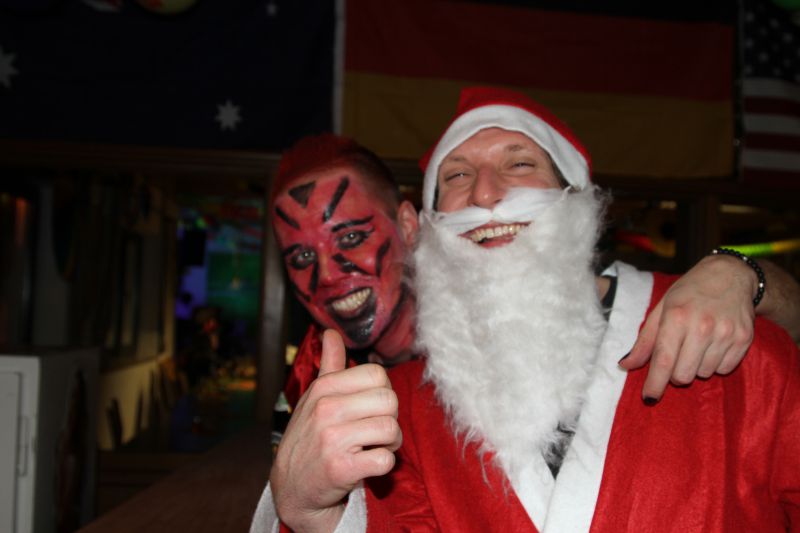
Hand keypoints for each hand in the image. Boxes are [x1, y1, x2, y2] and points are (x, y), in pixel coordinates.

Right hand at [270, 329, 401, 532]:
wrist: (292, 487)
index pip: (378, 375)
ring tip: (373, 448)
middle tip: (375, 432)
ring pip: (391, 430)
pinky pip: (385, 459)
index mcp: (324, 389)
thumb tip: (331, 332)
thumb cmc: (309, 438)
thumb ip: (329, 365)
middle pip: (389, 401)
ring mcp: (332, 439)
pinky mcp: (340, 468)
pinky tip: (367, 465)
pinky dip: (383, 465)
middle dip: (390, 419)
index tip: (370, 409)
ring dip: (390, 444)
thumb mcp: (314, 399)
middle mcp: (326, 409)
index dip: (382, 393)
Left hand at [620, 255, 756, 402]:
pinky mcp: (744, 339)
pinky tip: (713, 344)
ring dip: (696, 366)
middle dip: (675, 373)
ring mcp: (725, 333)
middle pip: (683, 375)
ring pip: (704, 373)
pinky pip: (724, 369)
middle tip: (676, 357)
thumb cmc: (689, 292)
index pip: (663, 361)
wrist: (730, 275)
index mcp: (676, 317)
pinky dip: (715, 363)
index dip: (655, 383)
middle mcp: (702, 326)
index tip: (649, 397)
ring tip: (697, 343)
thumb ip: (644, 340)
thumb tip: (625, 365)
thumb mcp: (661, 309)